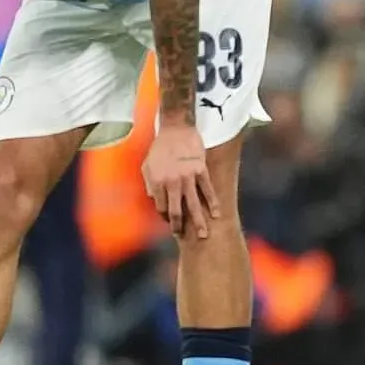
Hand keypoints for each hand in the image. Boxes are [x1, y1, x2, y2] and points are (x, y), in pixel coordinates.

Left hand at [142, 122, 216, 239]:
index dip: (166, 217)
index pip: (162, 208)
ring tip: (203, 235)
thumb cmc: (160, 147)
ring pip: (194, 204)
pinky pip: (208, 190)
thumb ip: (149, 184)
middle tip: (183, 236)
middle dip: (180, 226)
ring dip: (199, 222)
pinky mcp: (201, 170)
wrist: (176, 128)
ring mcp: (188, 177)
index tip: (170, 221)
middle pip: (177, 211)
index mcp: (157, 182)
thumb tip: (154, 200)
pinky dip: (213, 203)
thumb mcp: (147, 165)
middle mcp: (172, 182)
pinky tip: (217, 214)